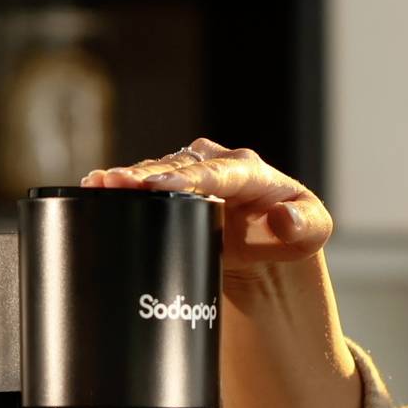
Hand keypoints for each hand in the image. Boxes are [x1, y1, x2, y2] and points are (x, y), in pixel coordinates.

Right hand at [80, 138, 331, 276]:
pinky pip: (143, 187)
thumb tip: (283, 218)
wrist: (267, 243)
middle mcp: (214, 164)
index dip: (187, 178)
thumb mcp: (313, 231)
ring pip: (155, 173)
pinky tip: (94, 189)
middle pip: (176, 169)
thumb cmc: (292, 232)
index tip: (161, 185)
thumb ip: (306, 225)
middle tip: (116, 183)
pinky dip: (120, 188)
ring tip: (98, 184)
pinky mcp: (170, 190)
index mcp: (249, 170)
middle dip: (146, 175)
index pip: (216, 172)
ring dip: (127, 180)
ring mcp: (189, 175)